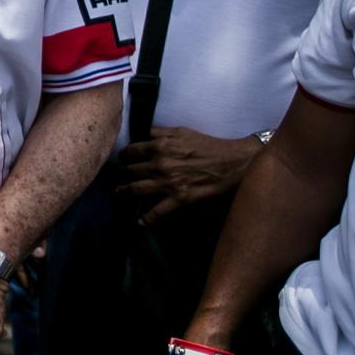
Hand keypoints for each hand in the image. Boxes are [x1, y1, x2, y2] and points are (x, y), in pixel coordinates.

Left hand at [117, 126, 258, 225]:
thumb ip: (159, 132)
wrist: (234, 162)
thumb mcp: (181, 131)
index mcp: (159, 146)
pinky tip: (140, 223)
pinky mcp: (180, 199)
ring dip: (125, 192)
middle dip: (123, 173)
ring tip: (120, 192)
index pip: (130, 152)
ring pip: (136, 189)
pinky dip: (147, 219)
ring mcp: (168, 183)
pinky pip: (158, 212)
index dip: (124, 156)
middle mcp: (160, 164)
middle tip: (121, 176)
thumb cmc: (208, 145)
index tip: (123, 159)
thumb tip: (142, 135)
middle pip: (130, 171)